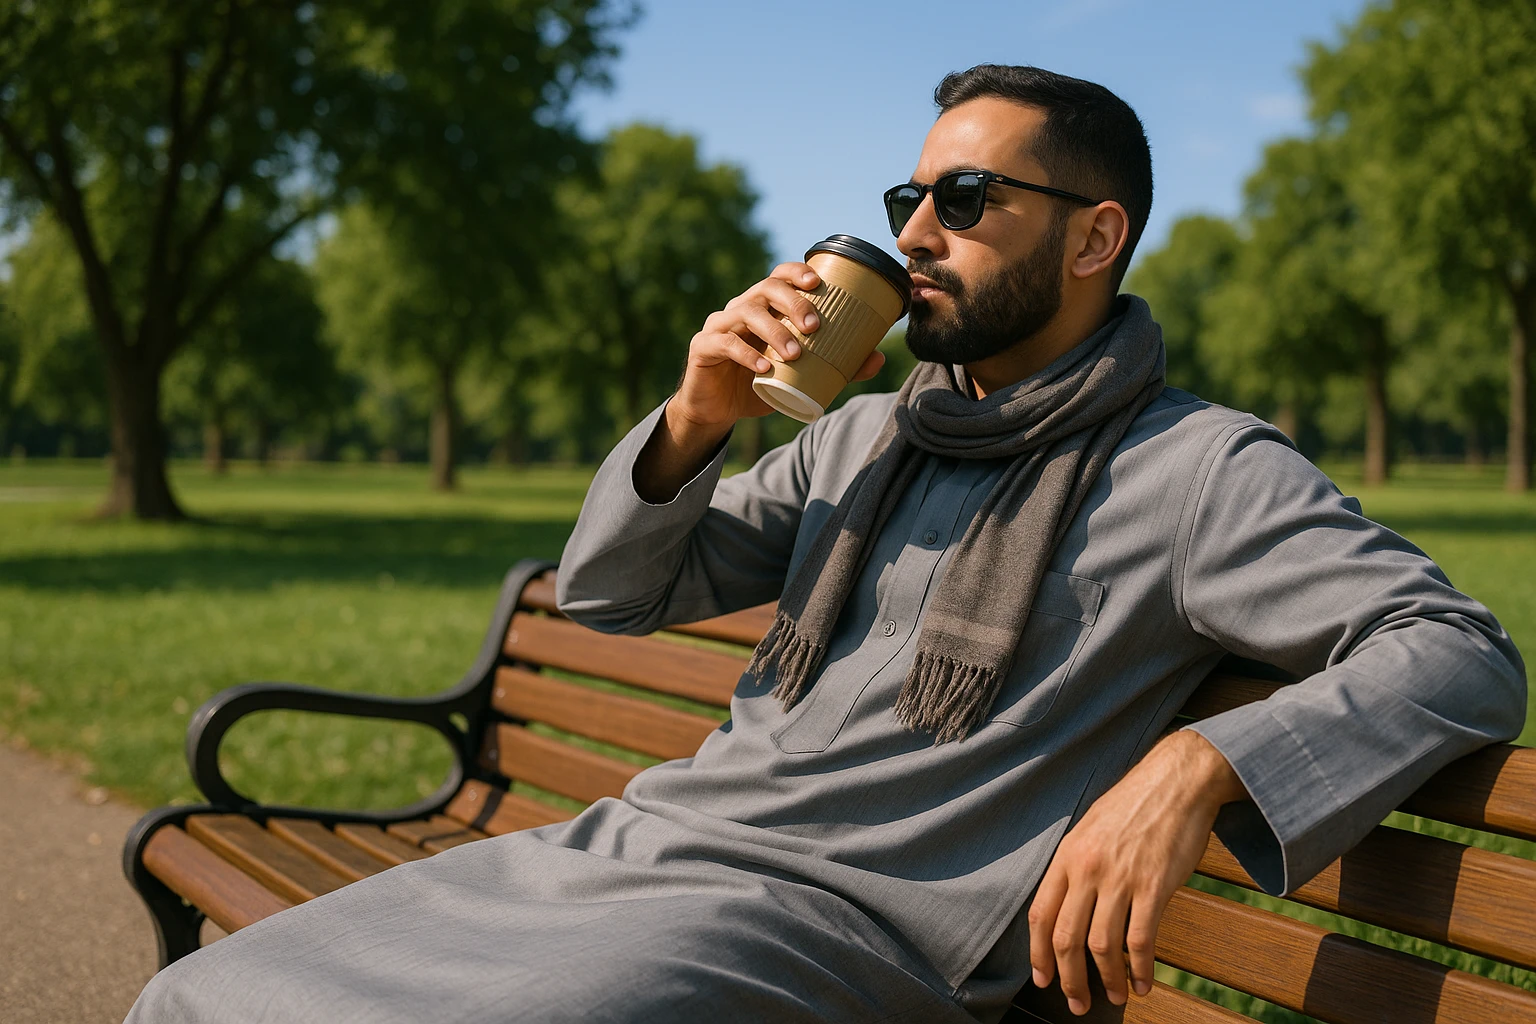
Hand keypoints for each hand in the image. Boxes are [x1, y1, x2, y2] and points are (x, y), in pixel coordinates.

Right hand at [671, 261, 886, 430]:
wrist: (717, 411)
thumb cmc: (760, 385)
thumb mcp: (801, 376)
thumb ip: (837, 366)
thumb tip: (879, 357)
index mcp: (763, 307)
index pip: (778, 276)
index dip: (795, 272)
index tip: (817, 282)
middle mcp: (740, 308)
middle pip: (764, 288)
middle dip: (792, 302)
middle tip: (814, 327)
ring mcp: (719, 325)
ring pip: (745, 312)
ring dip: (773, 330)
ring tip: (794, 353)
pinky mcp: (703, 347)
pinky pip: (724, 343)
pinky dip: (746, 354)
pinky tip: (764, 367)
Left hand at [1027, 730, 1247, 1014]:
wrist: (1175, 781)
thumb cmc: (1133, 806)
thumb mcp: (1089, 830)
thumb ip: (1076, 868)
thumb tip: (1067, 910)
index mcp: (1067, 856)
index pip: (1041, 914)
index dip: (1038, 953)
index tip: (1042, 978)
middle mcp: (1087, 869)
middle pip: (1066, 938)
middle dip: (1069, 978)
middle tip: (1077, 1002)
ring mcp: (1120, 878)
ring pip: (1102, 946)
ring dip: (1107, 979)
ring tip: (1114, 996)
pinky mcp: (1153, 886)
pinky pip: (1141, 940)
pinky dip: (1140, 968)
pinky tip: (1142, 982)